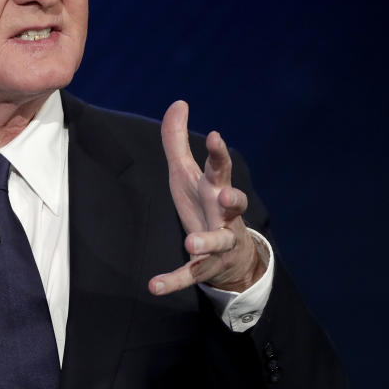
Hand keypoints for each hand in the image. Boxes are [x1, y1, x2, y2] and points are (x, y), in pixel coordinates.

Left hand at [149, 100, 265, 295]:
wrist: (230, 255)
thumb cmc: (204, 204)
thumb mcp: (187, 172)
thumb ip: (178, 140)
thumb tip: (179, 103)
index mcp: (216, 188)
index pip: (220, 168)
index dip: (219, 153)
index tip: (215, 137)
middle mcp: (224, 215)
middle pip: (234, 204)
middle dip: (232, 199)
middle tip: (225, 195)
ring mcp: (220, 242)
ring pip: (218, 241)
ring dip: (206, 241)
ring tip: (191, 242)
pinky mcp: (208, 266)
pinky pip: (192, 275)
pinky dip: (174, 280)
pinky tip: (154, 286)